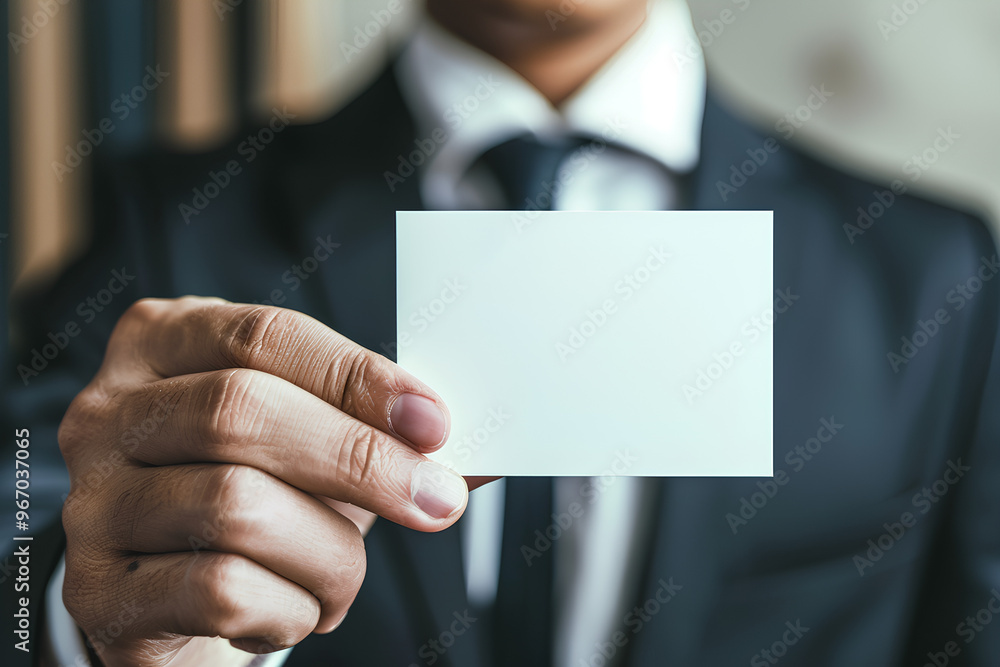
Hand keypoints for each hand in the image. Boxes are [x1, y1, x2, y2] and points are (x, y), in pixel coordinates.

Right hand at [58, 297, 470, 665]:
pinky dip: (286, 609)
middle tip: (434, 501)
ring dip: (329, 554)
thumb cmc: (258, 495)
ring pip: (236, 507)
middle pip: (241, 412)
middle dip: (359, 460)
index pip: (266, 337)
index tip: (434, 422)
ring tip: (342, 576)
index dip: (357, 377)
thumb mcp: (316, 442)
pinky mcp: (100, 592)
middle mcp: (111, 411)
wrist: (175, 591)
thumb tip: (478, 452)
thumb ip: (384, 433)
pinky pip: (218, 591)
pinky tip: (290, 607)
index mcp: (165, 342)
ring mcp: (95, 502)